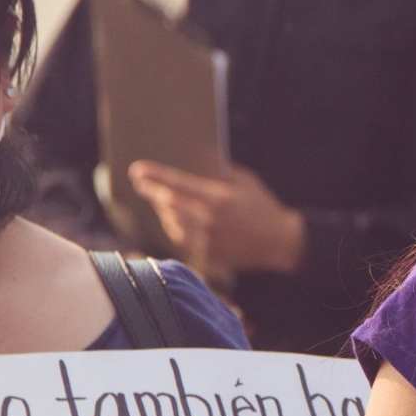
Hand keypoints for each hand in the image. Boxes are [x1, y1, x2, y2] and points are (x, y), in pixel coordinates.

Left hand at [128, 161, 304, 274]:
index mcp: (217, 200)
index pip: (177, 184)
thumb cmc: (262, 207)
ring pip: (171, 222)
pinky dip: (174, 225)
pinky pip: (180, 238)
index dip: (155, 176)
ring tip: (160, 198)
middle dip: (151, 191)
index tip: (137, 170)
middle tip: (140, 182)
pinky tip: (174, 217)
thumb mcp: (245, 181)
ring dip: (163, 209)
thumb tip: (194, 159)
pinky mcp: (205, 256)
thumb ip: (219, 171)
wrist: (278, 242)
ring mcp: (205, 241)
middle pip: (168, 204)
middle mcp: (208, 222)